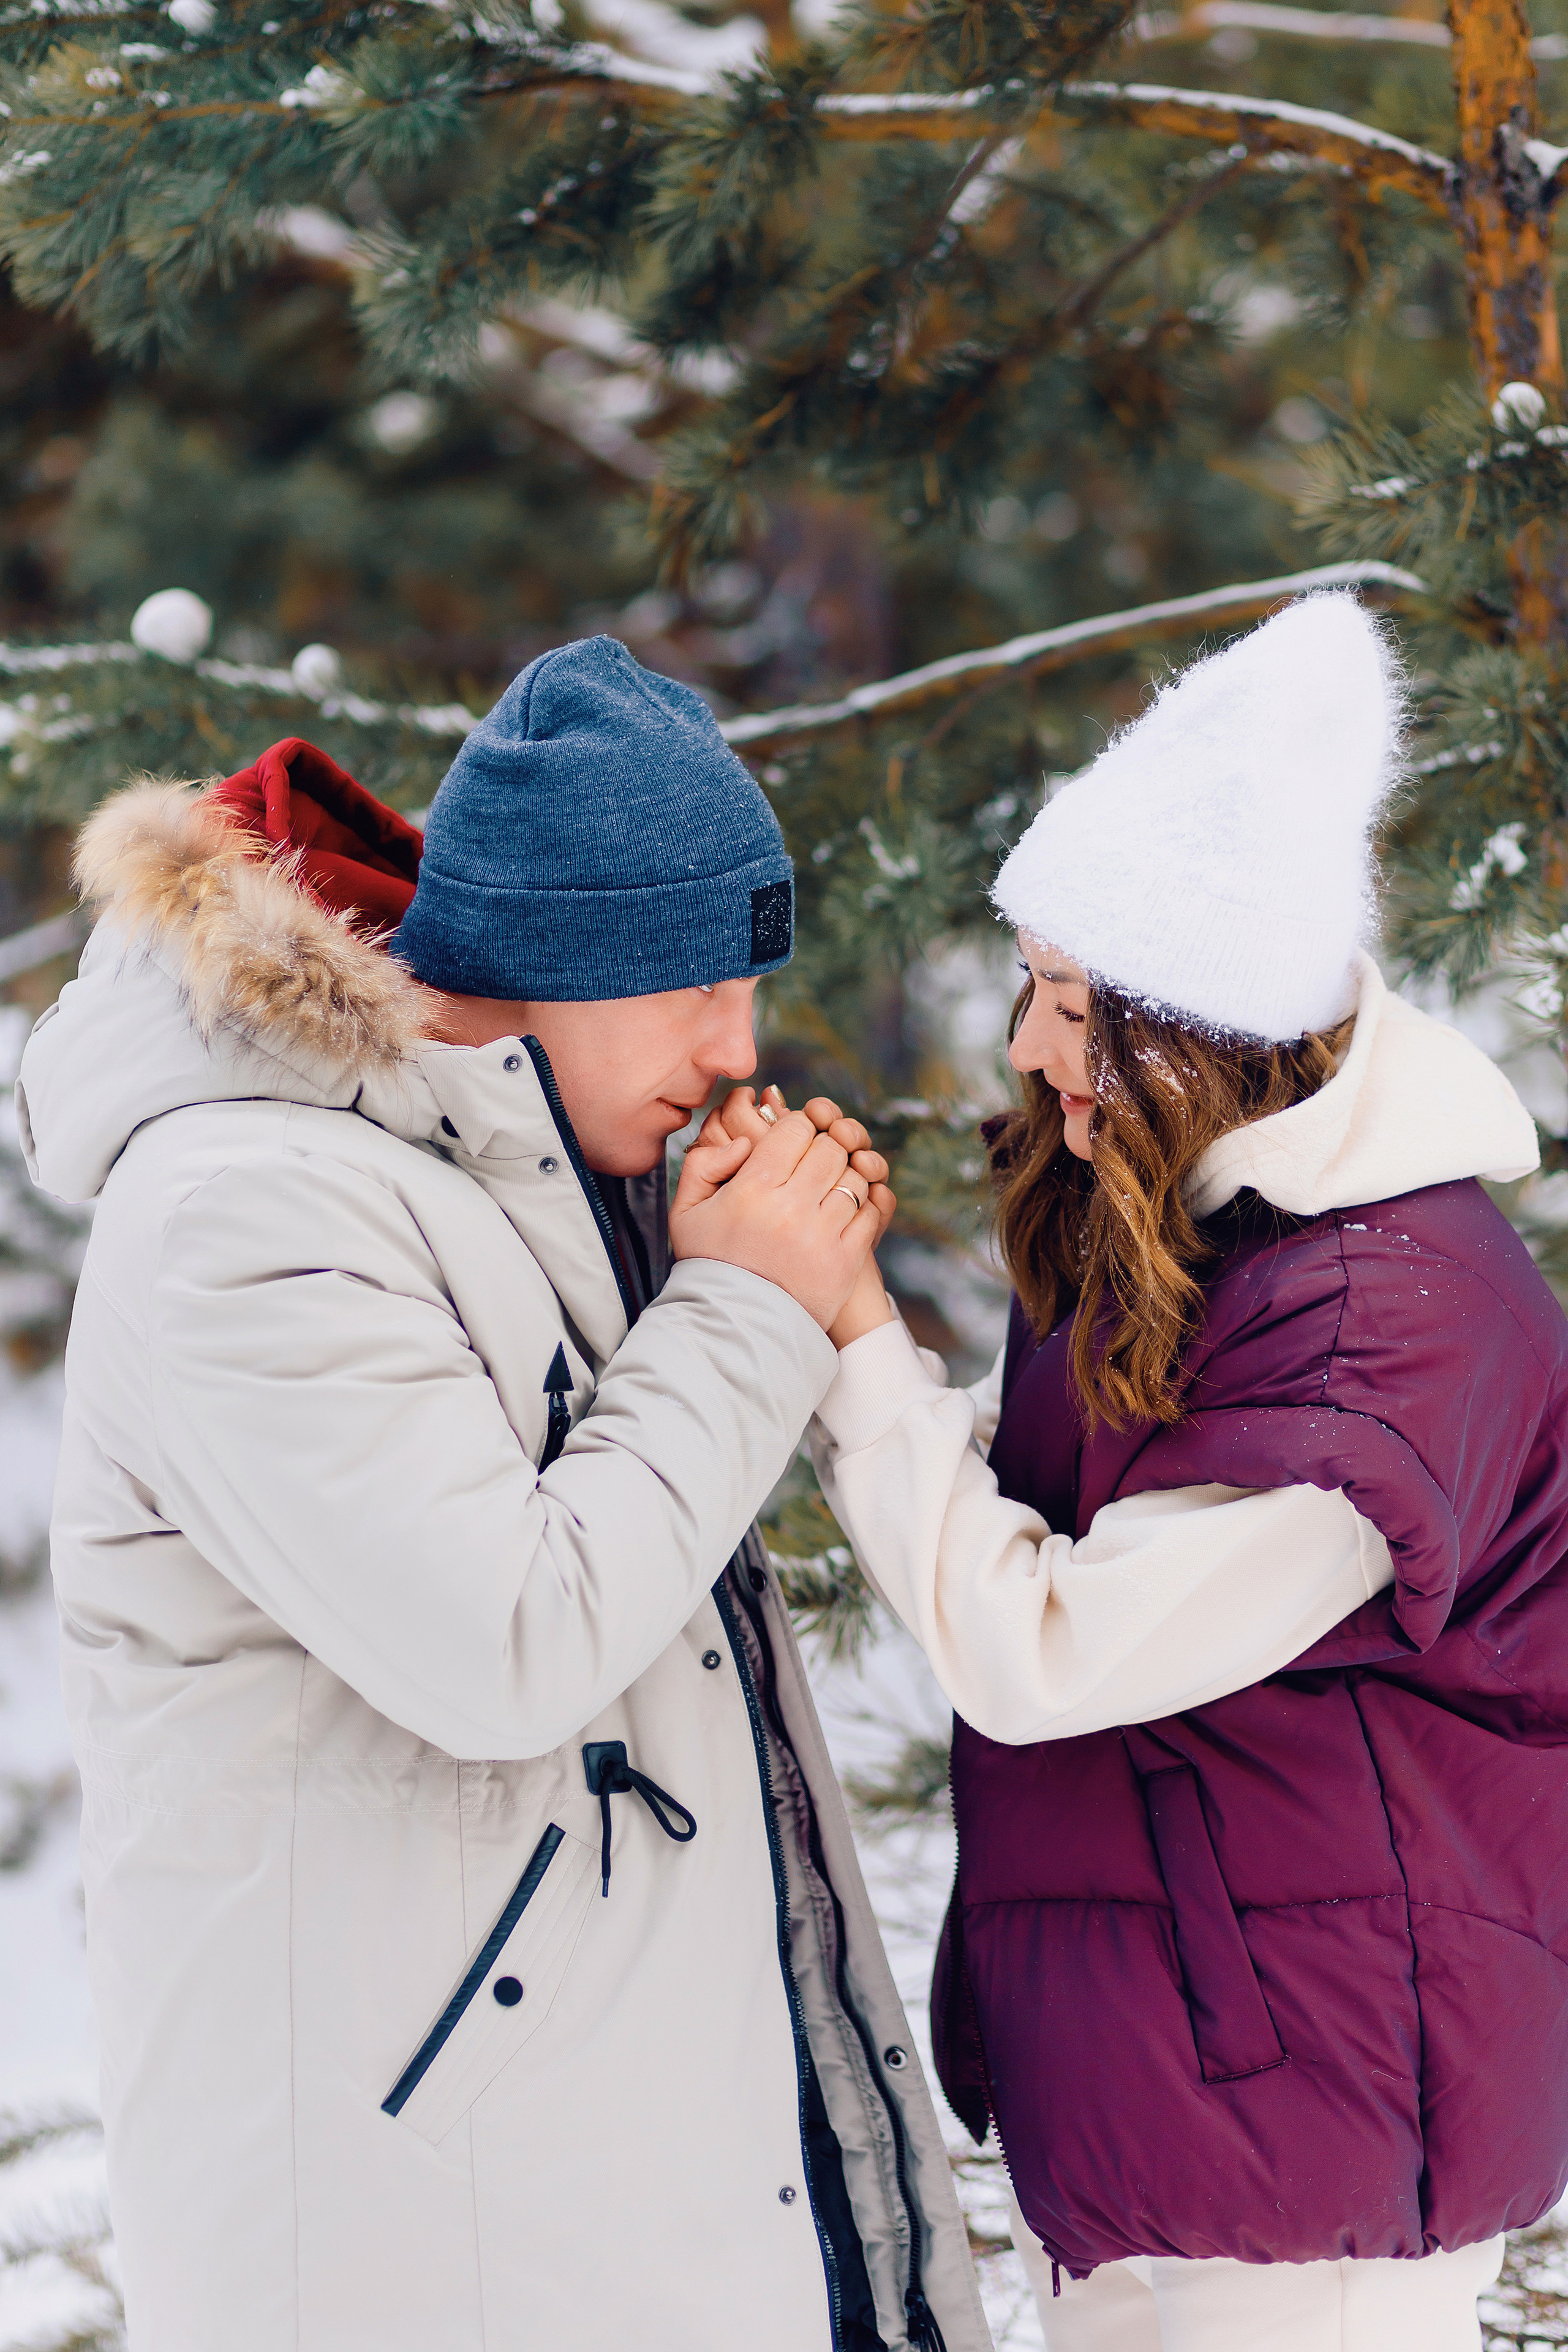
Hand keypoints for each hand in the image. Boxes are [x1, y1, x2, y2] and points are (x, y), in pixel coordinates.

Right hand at [670, 1093, 895, 1330]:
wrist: (736, 1328)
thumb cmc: (710, 1265)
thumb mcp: (686, 1212)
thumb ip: (703, 1164)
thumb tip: (743, 1140)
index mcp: (751, 1189)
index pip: (796, 1129)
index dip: (798, 1128)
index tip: (794, 1141)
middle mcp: (789, 1208)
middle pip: (830, 1148)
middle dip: (824, 1147)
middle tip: (814, 1163)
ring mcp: (821, 1236)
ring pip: (855, 1178)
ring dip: (845, 1177)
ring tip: (828, 1189)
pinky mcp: (845, 1261)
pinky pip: (871, 1213)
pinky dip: (864, 1206)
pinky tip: (843, 1213)